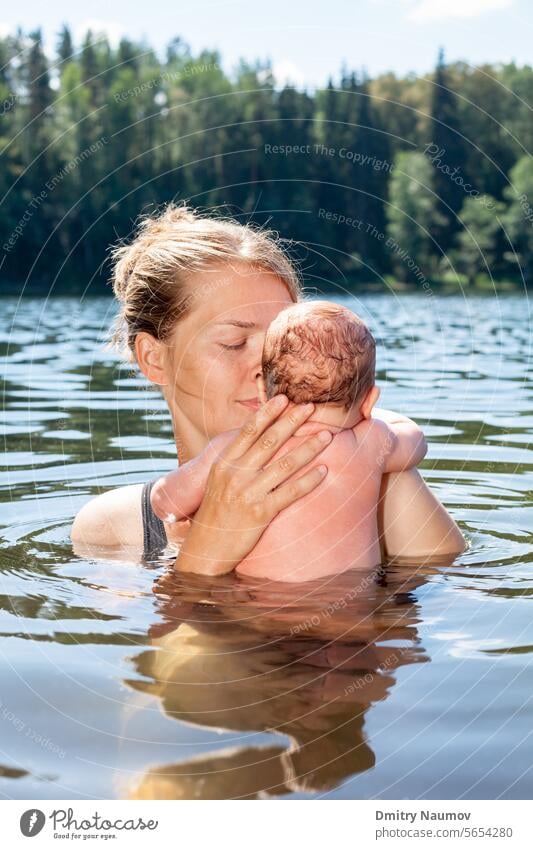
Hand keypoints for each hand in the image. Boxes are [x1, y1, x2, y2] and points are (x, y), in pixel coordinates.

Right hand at [174, 395, 331, 574]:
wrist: (206, 549)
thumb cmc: (216, 513)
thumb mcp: (219, 481)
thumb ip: (236, 461)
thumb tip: (257, 439)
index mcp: (224, 463)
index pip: (248, 431)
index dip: (267, 413)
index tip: (284, 398)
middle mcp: (235, 474)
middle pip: (269, 442)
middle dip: (292, 422)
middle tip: (311, 407)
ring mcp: (248, 493)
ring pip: (284, 465)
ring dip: (308, 448)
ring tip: (327, 436)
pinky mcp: (260, 513)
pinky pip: (289, 493)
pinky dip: (308, 481)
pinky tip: (324, 471)